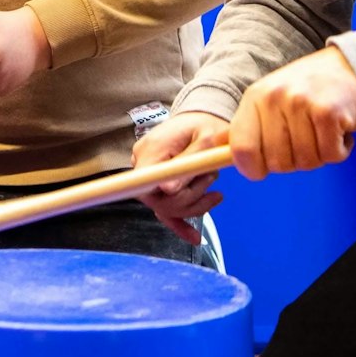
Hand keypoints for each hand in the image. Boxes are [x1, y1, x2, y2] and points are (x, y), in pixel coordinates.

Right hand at [133, 111, 229, 244]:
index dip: (160, 192)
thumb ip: (187, 163)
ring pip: (165, 207)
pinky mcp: (158, 186)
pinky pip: (165, 210)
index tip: (177, 194)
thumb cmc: (206, 125)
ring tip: (212, 185)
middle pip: (157, 199)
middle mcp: (143, 164)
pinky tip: (194, 237)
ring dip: (194, 204)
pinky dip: (180, 224)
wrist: (203, 120)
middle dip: (188, 197)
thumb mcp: (205, 139)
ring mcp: (149, 176)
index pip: (144, 181)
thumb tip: (169, 191)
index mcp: (151, 149)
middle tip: (210, 180)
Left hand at [230, 46, 355, 181]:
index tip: (262, 170)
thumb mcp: (271, 99)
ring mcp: (301, 103)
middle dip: (294, 161)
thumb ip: (248, 125)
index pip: (241, 148)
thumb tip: (217, 149)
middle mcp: (274, 98)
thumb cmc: (310, 88)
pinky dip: (339, 151)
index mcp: (255, 97)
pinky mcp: (329, 112)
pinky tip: (339, 132)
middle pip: (277, 162)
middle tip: (305, 142)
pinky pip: (331, 155)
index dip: (251, 168)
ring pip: (306, 161)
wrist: (354, 66)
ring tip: (323, 133)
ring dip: (319, 155)